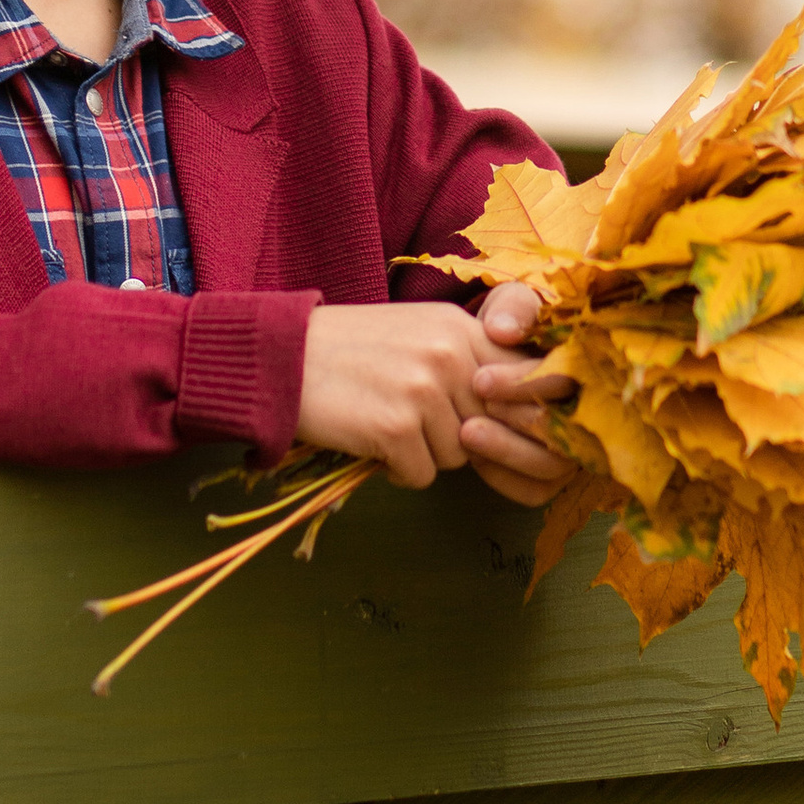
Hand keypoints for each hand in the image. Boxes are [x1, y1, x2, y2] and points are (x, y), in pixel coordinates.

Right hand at [296, 303, 506, 488]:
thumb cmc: (353, 350)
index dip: (506, 412)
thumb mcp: (421, 333)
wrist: (282, 356)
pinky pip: (422, 476)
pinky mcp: (396, 427)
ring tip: (386, 421)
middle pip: (488, 428)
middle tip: (414, 419)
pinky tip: (370, 440)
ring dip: (423, 452)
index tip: (481, 420)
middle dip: (456, 436)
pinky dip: (396, 470)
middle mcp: (449, 353)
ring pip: (457, 457)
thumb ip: (469, 360)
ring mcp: (424, 390)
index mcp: (459, 327)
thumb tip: (519, 412)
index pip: (521, 382)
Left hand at [460, 280, 577, 510]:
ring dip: (507, 452)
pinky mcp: (553, 473)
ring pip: (552, 466)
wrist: (492, 353)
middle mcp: (591, 411)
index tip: (481, 380)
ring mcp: (575, 446)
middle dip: (516, 420)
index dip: (525, 383)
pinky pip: (536, 490)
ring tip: (466, 433)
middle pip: (566, 430)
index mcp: (588, 365)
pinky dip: (503, 478)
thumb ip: (512, 307)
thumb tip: (503, 331)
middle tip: (474, 407)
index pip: (568, 382)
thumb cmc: (509, 325)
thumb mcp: (512, 304)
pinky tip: (473, 457)